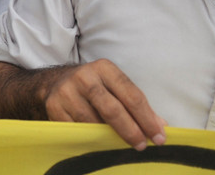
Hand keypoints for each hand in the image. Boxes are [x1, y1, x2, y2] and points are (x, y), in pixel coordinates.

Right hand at [45, 59, 165, 149]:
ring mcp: (67, 92)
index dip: (147, 118)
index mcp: (104, 68)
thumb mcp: (115, 88)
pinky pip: (77, 130)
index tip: (159, 137)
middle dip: (131, 130)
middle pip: (112, 109)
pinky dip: (91, 139)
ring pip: (93, 123)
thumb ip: (137, 106)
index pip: (131, 95)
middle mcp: (84, 77)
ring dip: (110, 138)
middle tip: (142, 145)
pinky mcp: (54, 107)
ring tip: (121, 146)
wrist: (55, 83)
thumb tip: (160, 126)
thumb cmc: (94, 88)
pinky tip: (100, 143)